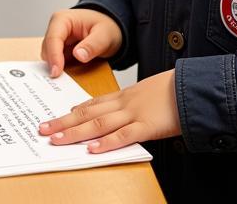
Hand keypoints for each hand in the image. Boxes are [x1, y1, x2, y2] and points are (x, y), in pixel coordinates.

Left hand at [38, 70, 180, 152]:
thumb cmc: (174, 91)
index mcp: (125, 95)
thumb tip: (127, 118)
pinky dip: (106, 143)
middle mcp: (124, 103)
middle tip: (43, 129)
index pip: (94, 103)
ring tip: (56, 140)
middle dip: (63, 122)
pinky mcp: (147, 126)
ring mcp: (134, 114)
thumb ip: (136, 104)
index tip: (59, 116)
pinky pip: (123, 135)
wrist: (194, 85)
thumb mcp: (149, 93)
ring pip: (98, 124)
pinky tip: (92, 150)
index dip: (75, 111)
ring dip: (75, 133)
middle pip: (88, 113)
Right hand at [40, 8, 122, 77]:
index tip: (57, 73)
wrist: (110, 30)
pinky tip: (71, 78)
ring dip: (58, 69)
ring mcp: (57, 41)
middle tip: (64, 82)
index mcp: (63, 19)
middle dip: (54, 65)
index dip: (53, 56)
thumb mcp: (104, 35)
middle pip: (47, 50)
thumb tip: (78, 55)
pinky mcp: (60, 52)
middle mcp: (56, 29)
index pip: (53, 38)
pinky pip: (56, 63)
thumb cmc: (106, 27)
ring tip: (70, 81)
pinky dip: (62, 71)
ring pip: (49, 59)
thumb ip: (92, 45)